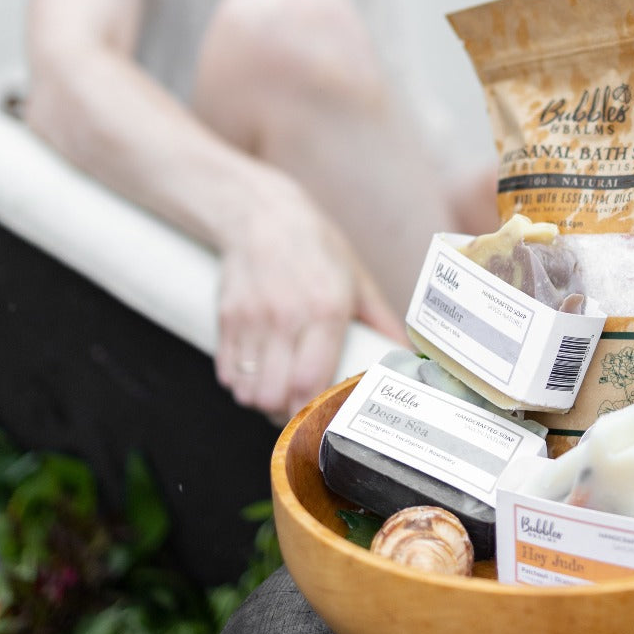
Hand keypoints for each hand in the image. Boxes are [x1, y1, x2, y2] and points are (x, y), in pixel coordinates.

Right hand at [214, 186, 405, 419]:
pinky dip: (240, 385)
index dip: (312, 412)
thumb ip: (382, 322)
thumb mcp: (358, 280)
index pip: (311, 381)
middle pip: (275, 394)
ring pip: (248, 390)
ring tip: (278, 394)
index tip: (321, 420)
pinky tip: (256, 376)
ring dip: (263, 402)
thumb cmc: (316, 247)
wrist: (261, 214)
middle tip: (300, 411)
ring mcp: (251, 319)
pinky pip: (226, 373)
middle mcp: (285, 317)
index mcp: (325, 310)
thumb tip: (406, 355)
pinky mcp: (227, 318)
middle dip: (287, 415)